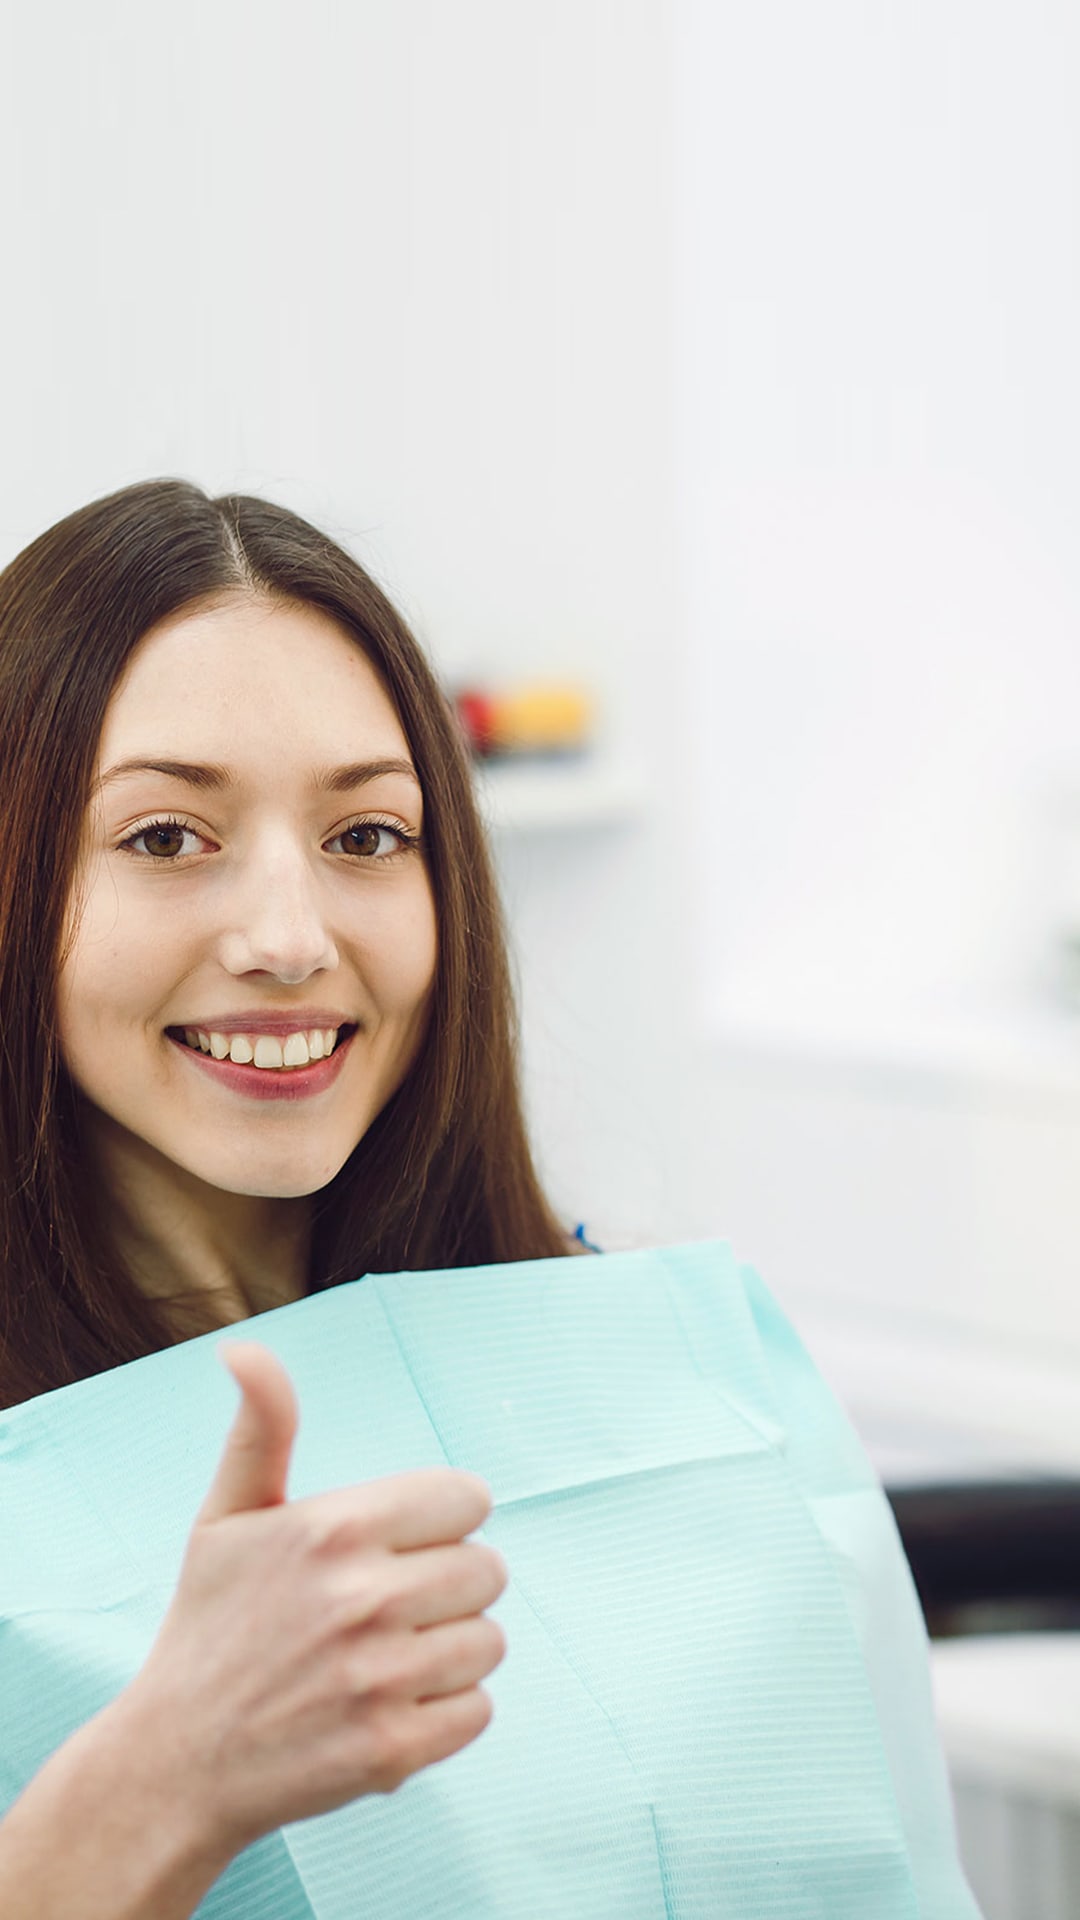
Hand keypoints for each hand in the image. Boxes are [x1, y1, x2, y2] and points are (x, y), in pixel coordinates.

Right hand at [121, 1342, 506, 1856]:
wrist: (175, 1763)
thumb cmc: (209, 1626)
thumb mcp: (225, 1517)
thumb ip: (260, 1427)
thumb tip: (241, 1346)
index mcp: (333, 1527)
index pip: (467, 1498)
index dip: (440, 1522)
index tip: (400, 1546)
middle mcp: (362, 1597)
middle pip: (488, 1570)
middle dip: (447, 1588)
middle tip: (386, 1611)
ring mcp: (380, 1678)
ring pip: (489, 1641)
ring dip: (449, 1653)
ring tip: (384, 1661)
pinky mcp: (393, 1750)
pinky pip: (479, 1711)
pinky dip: (444, 1716)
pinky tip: (387, 1709)